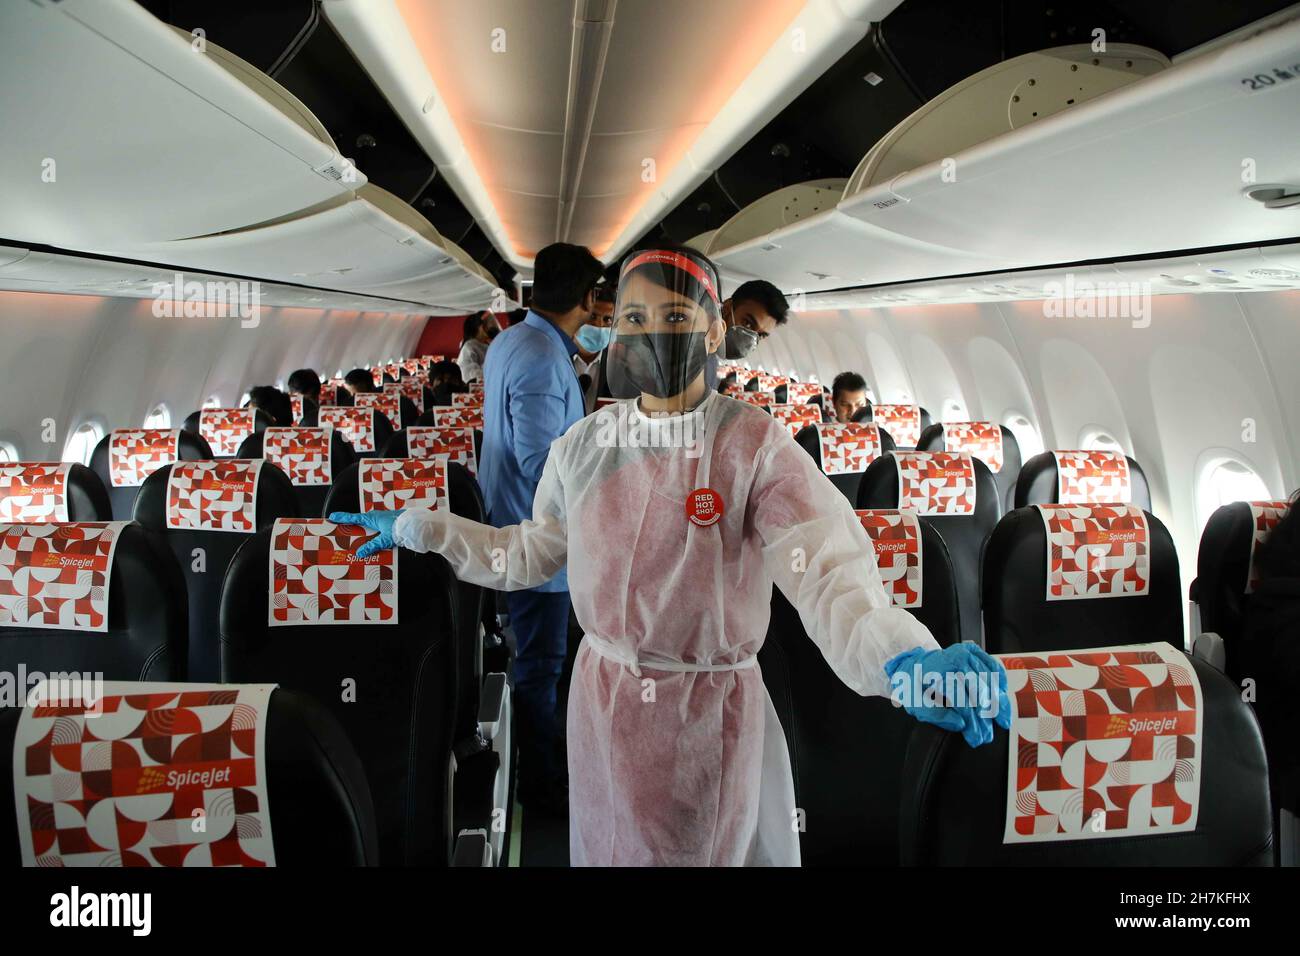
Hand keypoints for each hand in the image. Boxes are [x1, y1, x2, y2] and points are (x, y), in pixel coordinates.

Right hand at [328, 510, 404, 558]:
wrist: (415, 525)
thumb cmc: (400, 527)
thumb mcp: (384, 539)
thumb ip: (372, 546)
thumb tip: (359, 553)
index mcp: (371, 518)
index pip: (353, 517)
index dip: (342, 518)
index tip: (332, 517)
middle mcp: (375, 518)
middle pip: (359, 523)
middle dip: (349, 527)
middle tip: (338, 531)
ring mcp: (382, 521)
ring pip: (367, 528)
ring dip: (361, 534)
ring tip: (353, 543)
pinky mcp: (387, 526)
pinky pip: (375, 531)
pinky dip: (370, 537)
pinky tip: (369, 546)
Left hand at [883, 641, 1011, 747]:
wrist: (913, 664)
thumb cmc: (915, 684)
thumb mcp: (915, 702)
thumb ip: (936, 715)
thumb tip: (960, 724)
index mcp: (940, 670)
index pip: (963, 700)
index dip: (972, 722)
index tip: (976, 738)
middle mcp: (956, 658)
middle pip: (980, 691)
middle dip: (986, 717)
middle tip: (987, 736)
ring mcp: (967, 653)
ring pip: (991, 682)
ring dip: (999, 703)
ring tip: (1002, 721)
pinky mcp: (974, 651)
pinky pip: (994, 668)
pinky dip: (1000, 683)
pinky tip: (1001, 697)